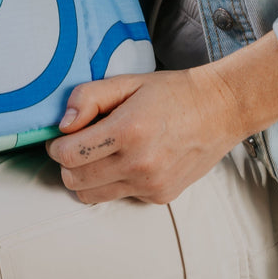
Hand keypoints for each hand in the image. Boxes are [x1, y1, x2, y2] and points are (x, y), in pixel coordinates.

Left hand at [46, 67, 245, 204]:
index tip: (62, 138)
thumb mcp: (127, 82)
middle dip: (67, 164)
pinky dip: (115, 182)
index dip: (56, 146)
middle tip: (78, 147)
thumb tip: (64, 126)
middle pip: (74, 181)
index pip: (68, 155)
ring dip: (86, 178)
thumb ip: (88, 97)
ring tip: (100, 156)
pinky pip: (119, 197)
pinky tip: (131, 161)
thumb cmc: (172, 93)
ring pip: (91, 197)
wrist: (220, 110)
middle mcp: (139, 164)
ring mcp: (150, 185)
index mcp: (128, 131)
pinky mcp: (160, 196)